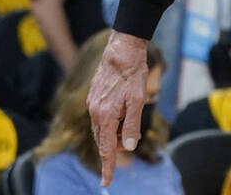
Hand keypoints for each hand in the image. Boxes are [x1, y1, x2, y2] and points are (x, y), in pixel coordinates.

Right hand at [87, 31, 149, 185]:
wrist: (122, 49)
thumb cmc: (133, 73)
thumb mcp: (138, 100)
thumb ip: (132, 124)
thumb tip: (129, 146)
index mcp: (105, 116)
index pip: (106, 148)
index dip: (108, 166)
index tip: (106, 183)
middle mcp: (95, 112)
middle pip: (103, 141)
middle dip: (112, 150)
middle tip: (121, 155)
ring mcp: (93, 104)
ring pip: (101, 130)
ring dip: (111, 136)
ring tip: (124, 130)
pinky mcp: (94, 97)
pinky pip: (100, 119)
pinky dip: (109, 125)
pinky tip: (118, 117)